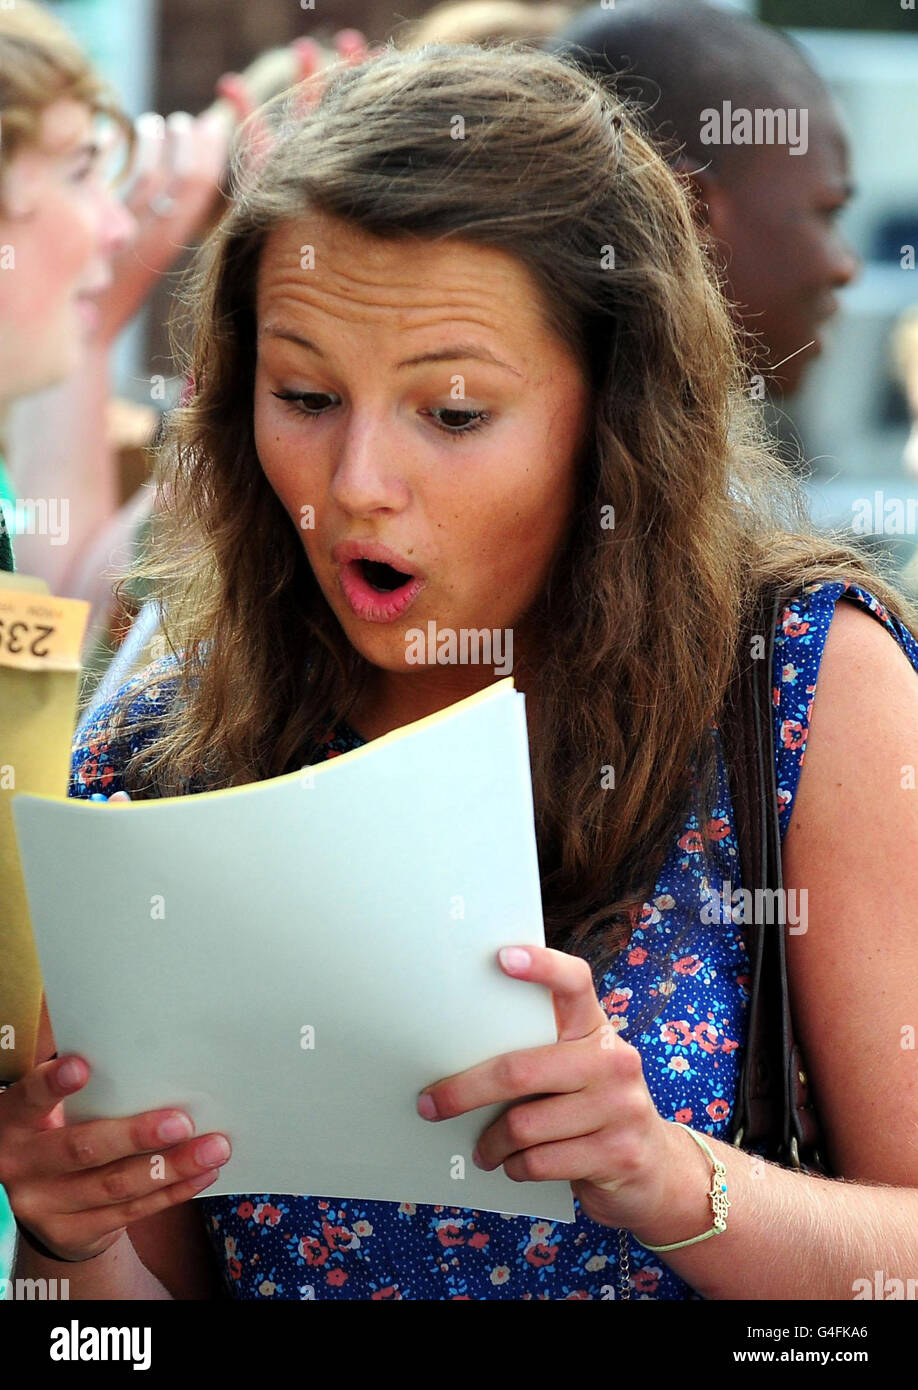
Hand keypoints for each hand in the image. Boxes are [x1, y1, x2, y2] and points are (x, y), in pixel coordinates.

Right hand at [0, 1055, 230, 1262]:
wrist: (43, 1200)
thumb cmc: (64, 1129)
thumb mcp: (60, 1109)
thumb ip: (93, 1093)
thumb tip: (160, 1069)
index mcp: (14, 1122)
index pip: (29, 1099)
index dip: (52, 1085)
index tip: (81, 1067)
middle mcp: (21, 1165)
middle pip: (82, 1150)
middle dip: (136, 1136)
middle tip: (182, 1122)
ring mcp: (44, 1206)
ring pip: (115, 1186)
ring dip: (171, 1167)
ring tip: (213, 1148)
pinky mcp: (72, 1232)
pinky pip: (130, 1212)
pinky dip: (171, 1192)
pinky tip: (202, 1174)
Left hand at [94, 108, 230, 341]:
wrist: (82, 333)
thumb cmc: (117, 297)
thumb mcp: (149, 261)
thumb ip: (163, 225)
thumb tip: (179, 179)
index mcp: (167, 249)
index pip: (198, 194)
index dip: (210, 155)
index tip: (213, 128)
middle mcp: (145, 241)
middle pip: (178, 181)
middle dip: (187, 143)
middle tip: (186, 122)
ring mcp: (115, 234)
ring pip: (142, 178)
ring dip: (151, 142)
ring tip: (154, 125)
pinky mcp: (85, 229)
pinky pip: (98, 179)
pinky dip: (106, 149)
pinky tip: (108, 134)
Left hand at [416, 944, 677, 1231]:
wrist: (655, 1170)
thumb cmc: (595, 1110)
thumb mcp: (579, 1072)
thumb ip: (541, 1055)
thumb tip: (460, 1058)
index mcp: (596, 1029)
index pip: (574, 982)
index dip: (541, 966)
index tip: (501, 957)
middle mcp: (614, 1060)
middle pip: (519, 1070)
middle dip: (464, 1092)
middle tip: (432, 1105)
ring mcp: (621, 1107)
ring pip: (523, 1125)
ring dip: (492, 1143)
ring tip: (485, 1149)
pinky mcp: (618, 1153)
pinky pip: (540, 1161)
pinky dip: (516, 1167)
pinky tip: (515, 1165)